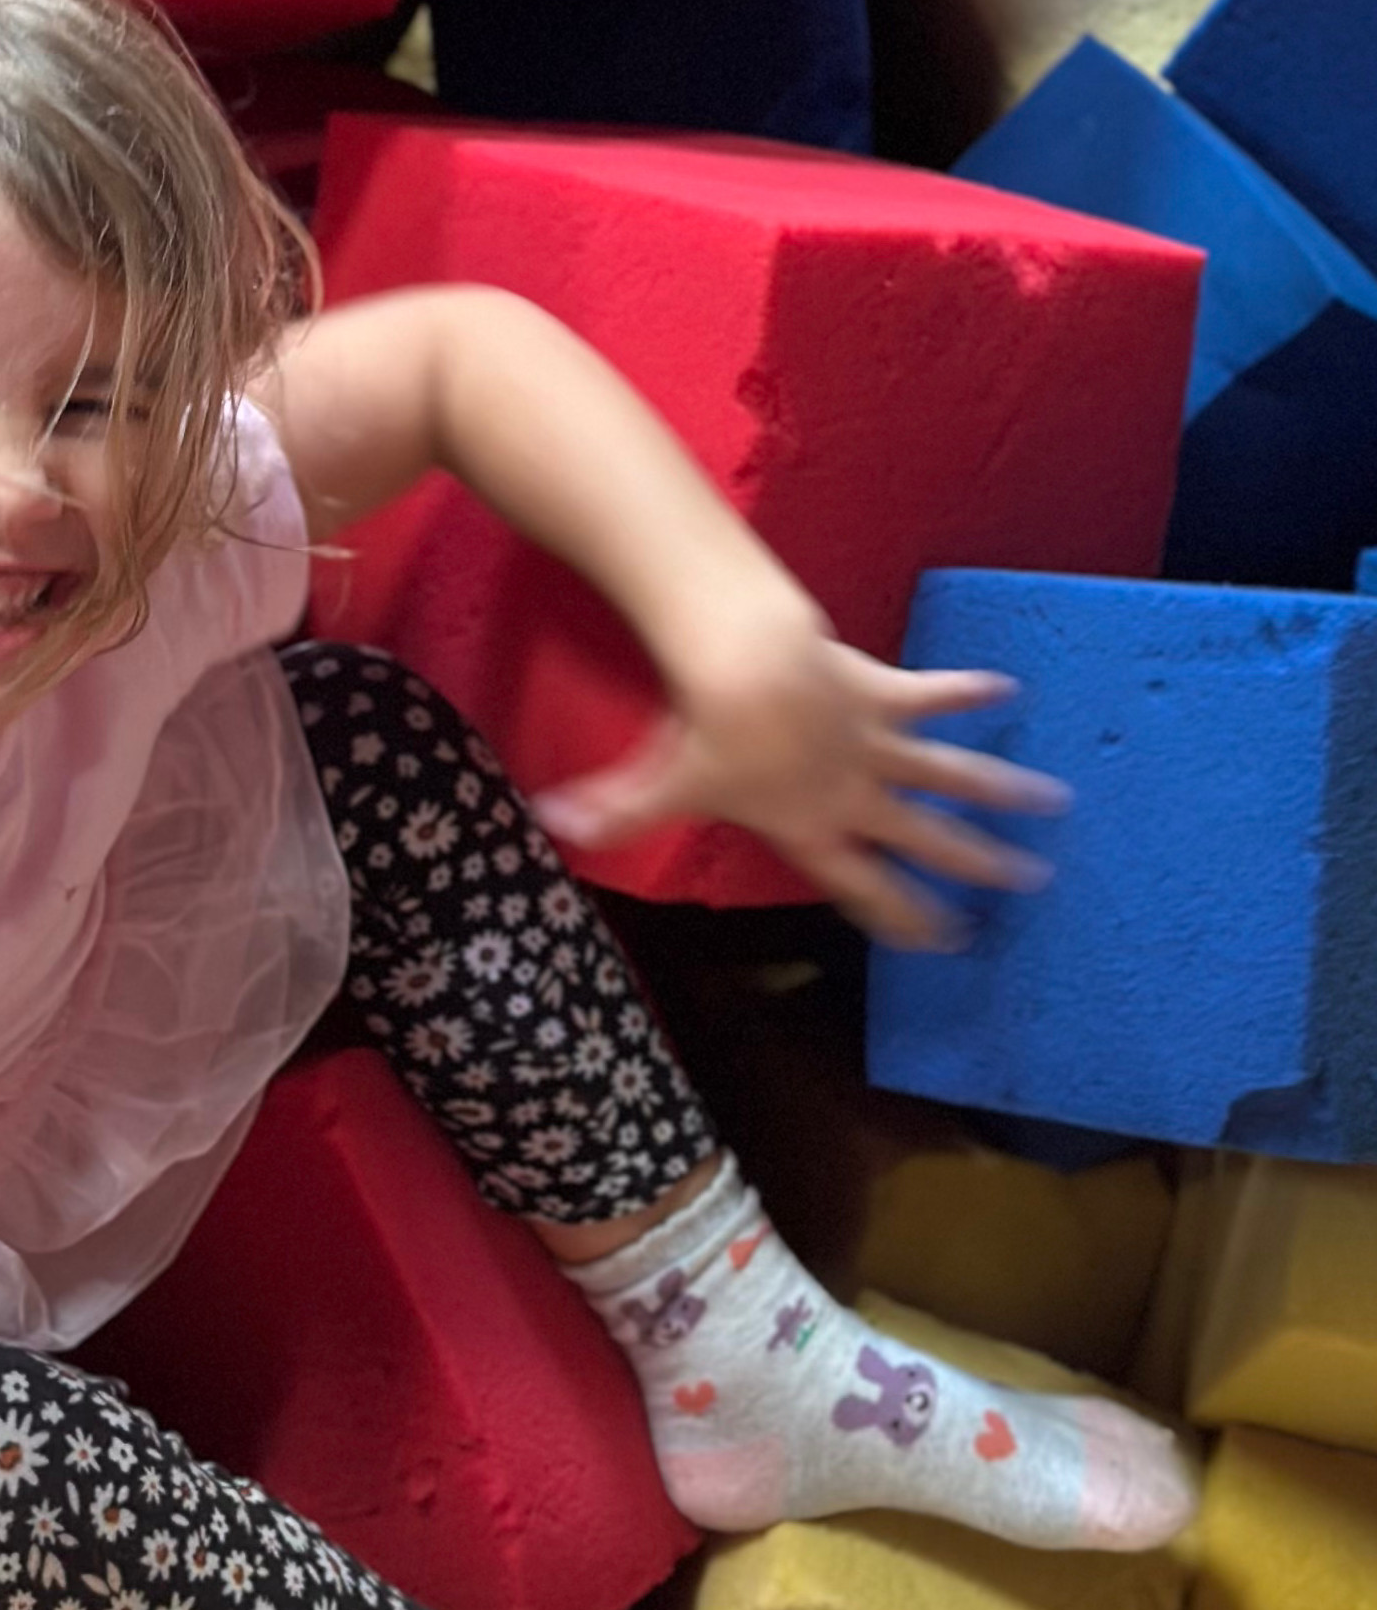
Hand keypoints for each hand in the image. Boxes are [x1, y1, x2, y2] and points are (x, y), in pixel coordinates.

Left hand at [528, 612, 1068, 949]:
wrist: (746, 669)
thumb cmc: (703, 735)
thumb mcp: (656, 783)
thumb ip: (613, 814)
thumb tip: (554, 828)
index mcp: (812, 831)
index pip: (866, 890)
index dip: (905, 918)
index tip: (946, 940)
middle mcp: (857, 797)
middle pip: (929, 841)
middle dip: (978, 866)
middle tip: (1030, 885)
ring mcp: (877, 745)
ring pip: (951, 775)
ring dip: (1001, 789)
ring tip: (1055, 803)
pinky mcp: (883, 692)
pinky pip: (933, 694)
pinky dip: (968, 692)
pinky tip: (1007, 689)